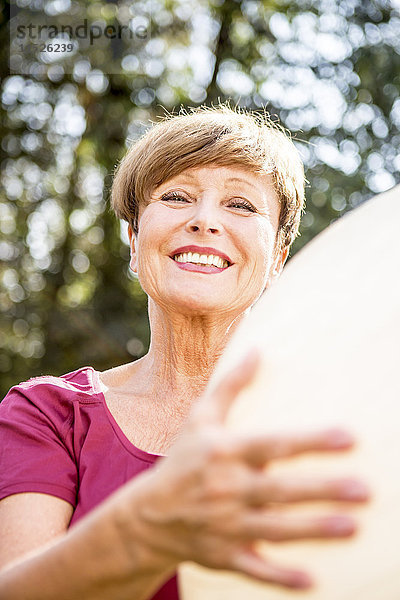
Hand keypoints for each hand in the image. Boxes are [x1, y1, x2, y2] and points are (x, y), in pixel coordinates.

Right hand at [135, 349, 369, 589]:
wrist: (148, 515)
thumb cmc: (183, 460)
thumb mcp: (201, 418)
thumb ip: (231, 385)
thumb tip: (258, 351)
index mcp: (223, 451)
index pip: (273, 444)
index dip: (310, 441)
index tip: (349, 437)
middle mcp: (225, 487)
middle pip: (280, 489)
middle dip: (322, 490)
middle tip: (364, 489)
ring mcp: (224, 524)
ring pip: (275, 529)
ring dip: (313, 529)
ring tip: (352, 526)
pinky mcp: (223, 555)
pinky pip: (255, 568)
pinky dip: (280, 577)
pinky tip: (312, 580)